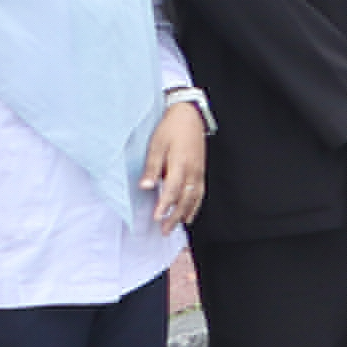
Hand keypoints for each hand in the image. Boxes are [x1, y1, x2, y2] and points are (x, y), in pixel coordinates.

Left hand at [140, 100, 205, 226]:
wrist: (189, 116)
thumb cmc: (170, 129)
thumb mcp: (156, 145)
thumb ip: (152, 167)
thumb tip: (145, 186)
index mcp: (180, 163)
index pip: (172, 189)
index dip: (164, 205)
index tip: (156, 218)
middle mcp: (192, 170)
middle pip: (185, 198)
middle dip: (175, 215)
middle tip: (164, 230)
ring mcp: (199, 171)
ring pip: (194, 197)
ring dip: (185, 213)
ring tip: (177, 226)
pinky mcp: (201, 170)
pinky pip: (200, 192)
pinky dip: (195, 205)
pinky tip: (190, 213)